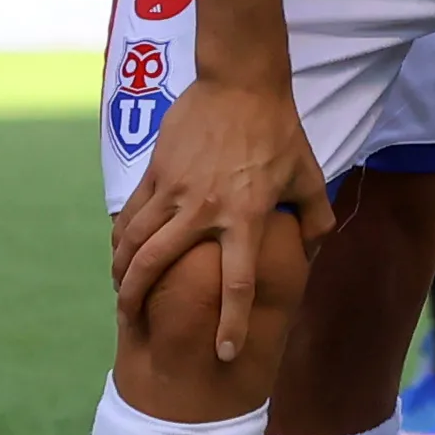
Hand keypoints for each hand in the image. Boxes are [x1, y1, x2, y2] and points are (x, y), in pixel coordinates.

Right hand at [111, 76, 333, 362]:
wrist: (239, 81)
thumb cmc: (278, 129)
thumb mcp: (308, 173)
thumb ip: (314, 216)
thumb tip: (312, 248)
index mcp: (245, 216)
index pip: (236, 282)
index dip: (231, 322)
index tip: (224, 353)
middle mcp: (203, 209)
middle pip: (157, 266)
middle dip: (138, 300)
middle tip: (133, 323)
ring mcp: (173, 190)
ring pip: (133, 241)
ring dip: (122, 272)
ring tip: (120, 293)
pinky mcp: (155, 171)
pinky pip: (129, 214)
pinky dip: (121, 238)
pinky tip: (119, 253)